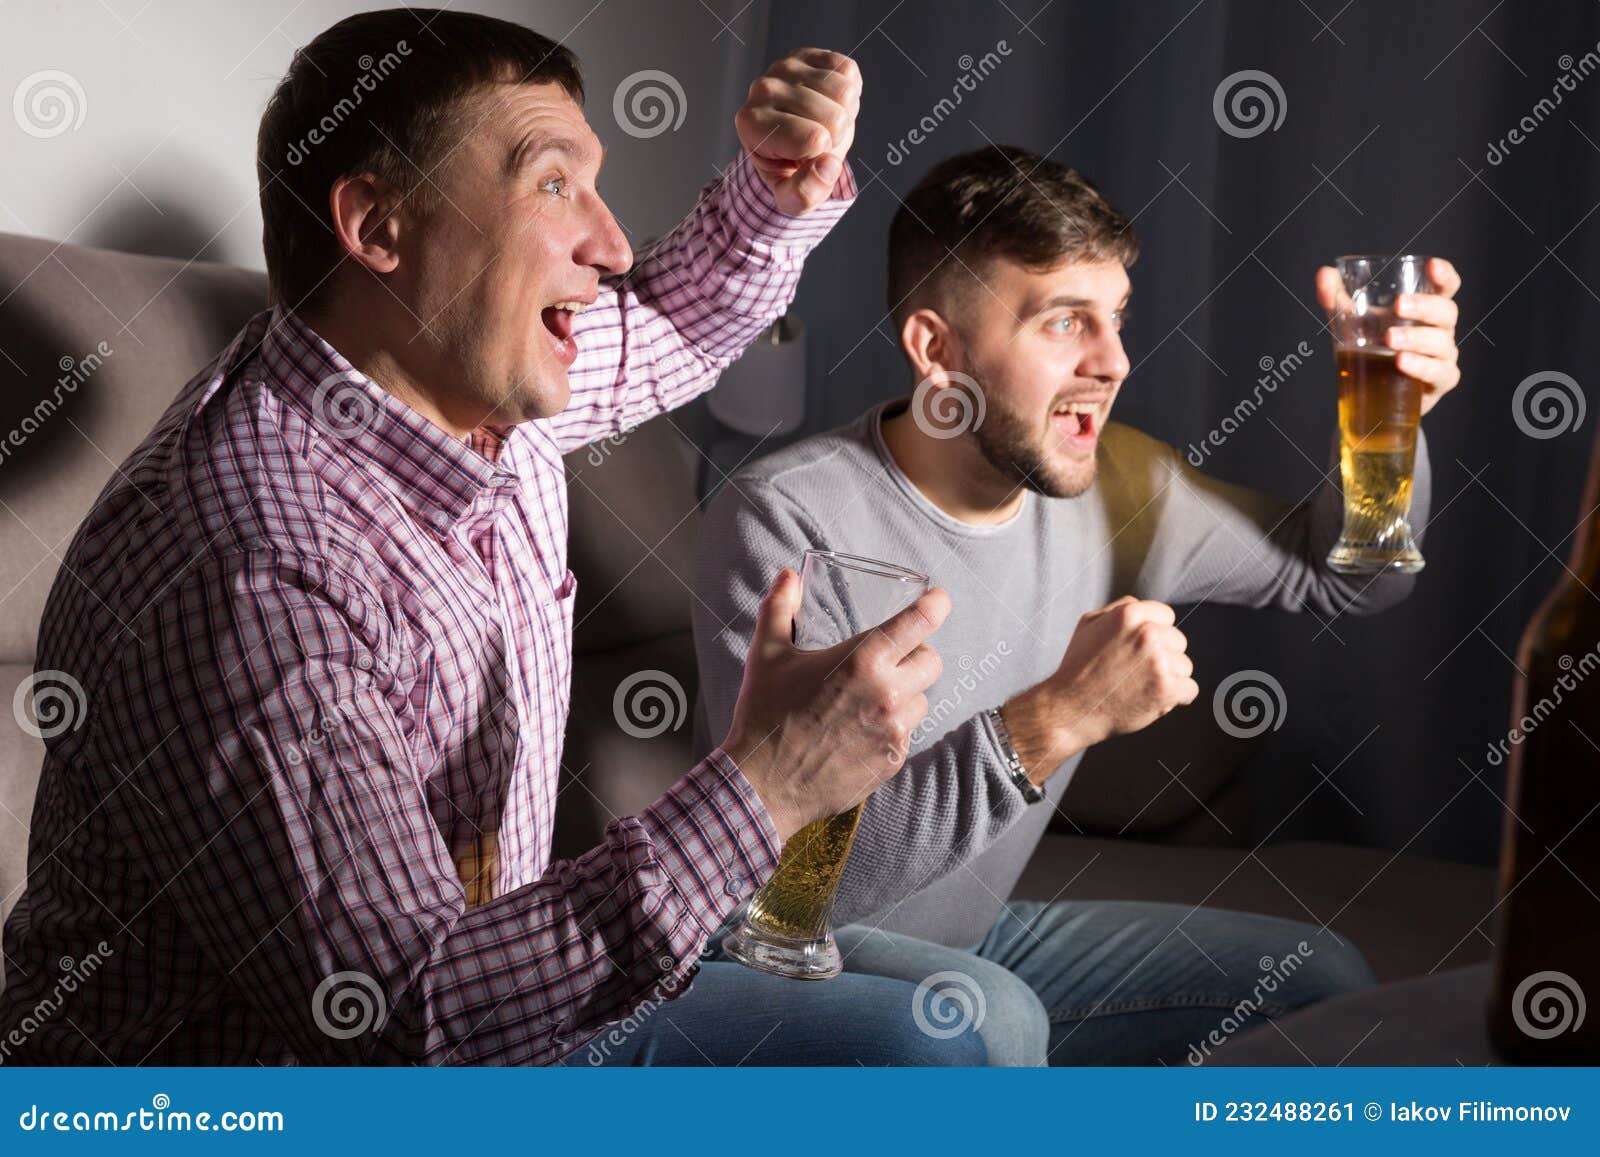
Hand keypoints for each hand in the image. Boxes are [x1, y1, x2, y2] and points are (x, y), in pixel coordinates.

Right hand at [721, 568, 948, 841]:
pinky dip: (891, 728)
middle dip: (916, 655)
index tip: (937, 601)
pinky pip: (905, 735)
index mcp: (863, 661)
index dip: (935, 606)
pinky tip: (859, 730)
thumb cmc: (764, 714)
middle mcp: (888, 695)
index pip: (920, 623)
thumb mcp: (767, 655)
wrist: (762, 784)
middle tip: (891, 658)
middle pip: (931, 662)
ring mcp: (894, 732)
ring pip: (921, 701)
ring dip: (904, 695)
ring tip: (868, 699)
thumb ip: (780, 609)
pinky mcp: (892, 761)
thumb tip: (788, 576)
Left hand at [735, 48, 861, 215]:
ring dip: (843, 113)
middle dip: (836, 136)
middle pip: (835, 117)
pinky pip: (848, 71)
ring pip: (844, 92)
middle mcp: (762, 89)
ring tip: (821, 121)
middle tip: (816, 140)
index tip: (805, 156)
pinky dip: (849, 91)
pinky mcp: (806, 53)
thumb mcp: (792, 198)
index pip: (814, 139)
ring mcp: (784, 66)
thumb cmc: (789, 169)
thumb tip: (827, 166)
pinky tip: (828, 102)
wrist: (790, 140)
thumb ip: (805, 193)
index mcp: (751, 125)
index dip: (823, 155)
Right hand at [1001, 596, 1196, 781]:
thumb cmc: (1077, 667)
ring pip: (1185, 666)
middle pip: (1179, 641)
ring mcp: (1159, 662)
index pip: (1167, 616)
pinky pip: (1190, 689)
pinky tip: (1155, 700)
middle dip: (1163, 656)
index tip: (1141, 650)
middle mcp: (1148, 634)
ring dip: (1169, 678)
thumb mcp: (1088, 625)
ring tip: (1141, 687)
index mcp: (1130, 614)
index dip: (1155, 633)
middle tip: (1137, 672)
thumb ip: (1118, 609)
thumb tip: (1142, 604)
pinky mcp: (1166, 689)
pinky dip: (1176, 698)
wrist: (1071, 708)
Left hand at [1316, 256, 1461, 415]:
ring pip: (1441, 342)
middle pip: (1446, 311)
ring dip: (1416, 338)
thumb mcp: (1351, 323)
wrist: (1373, 395)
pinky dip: (1421, 366)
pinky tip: (1402, 363)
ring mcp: (1443, 356)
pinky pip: (1439, 372)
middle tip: (1398, 304)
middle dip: (1424, 306)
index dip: (1444, 275)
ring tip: (1389, 338)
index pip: (1445, 287)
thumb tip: (1324, 274)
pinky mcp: (1440, 382)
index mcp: (1425, 310)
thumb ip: (1337, 300)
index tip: (1431, 266)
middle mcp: (1440, 330)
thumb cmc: (1371, 349)